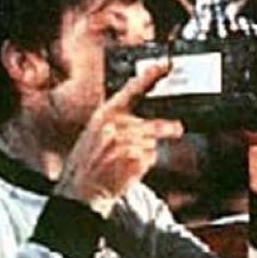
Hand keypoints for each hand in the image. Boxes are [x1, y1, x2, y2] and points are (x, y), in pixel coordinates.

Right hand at [55, 62, 184, 215]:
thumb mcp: (94, 133)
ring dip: (146, 151)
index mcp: (104, 114)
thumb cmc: (86, 162)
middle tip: (177, 128)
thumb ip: (116, 120)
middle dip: (167, 127)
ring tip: (128, 160)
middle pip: (152, 122)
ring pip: (151, 143)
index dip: (150, 76)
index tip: (165, 66)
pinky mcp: (133, 162)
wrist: (79, 191)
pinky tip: (128, 169)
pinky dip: (144, 165)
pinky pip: (150, 159)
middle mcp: (114, 126)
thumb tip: (143, 112)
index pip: (131, 89)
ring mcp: (124, 144)